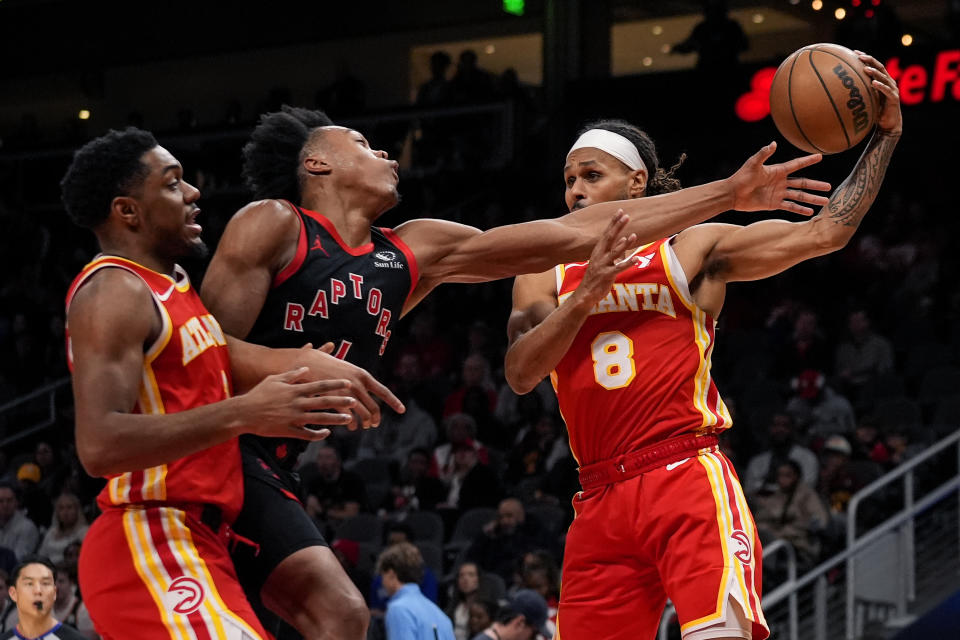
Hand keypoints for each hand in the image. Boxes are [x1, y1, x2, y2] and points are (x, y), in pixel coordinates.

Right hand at [238, 367, 357, 439]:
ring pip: (319, 419)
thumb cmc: (259, 394)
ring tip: (349, 418)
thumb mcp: (274, 379)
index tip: (348, 383)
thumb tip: (307, 367)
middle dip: (340, 402)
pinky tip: (327, 433)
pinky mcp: (289, 431)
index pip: (320, 386)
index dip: (335, 385)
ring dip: (335, 419)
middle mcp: (297, 403)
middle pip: (323, 402)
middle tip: (355, 401)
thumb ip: (292, 374)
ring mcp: (294, 418)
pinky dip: (318, 434)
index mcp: (295, 390)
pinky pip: (307, 434)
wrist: (244, 413)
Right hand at [295, 345, 404, 429]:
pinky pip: (348, 417)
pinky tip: (349, 426)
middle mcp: (358, 384)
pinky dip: (350, 423)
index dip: (394, 401)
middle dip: (375, 418)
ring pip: (362, 414)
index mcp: (362, 374)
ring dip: (364, 423)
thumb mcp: (331, 359)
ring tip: (361, 427)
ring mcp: (348, 393)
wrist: (302, 363)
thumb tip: (330, 345)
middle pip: (374, 407)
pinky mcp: (336, 401)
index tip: (402, 410)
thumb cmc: (316, 360)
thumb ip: (337, 358)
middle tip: (374, 424)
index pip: (383, 391)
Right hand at [570, 210, 640, 308]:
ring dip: (624, 244)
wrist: (586, 293)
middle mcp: (599, 255)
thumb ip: (615, 251)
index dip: (613, 222)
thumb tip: (625, 241)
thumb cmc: (596, 277)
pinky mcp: (607, 275)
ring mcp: (602, 265)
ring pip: (614, 252)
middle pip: (609, 238)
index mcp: (598, 250)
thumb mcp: (604, 261)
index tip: (620, 211)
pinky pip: (619, 268)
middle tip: (626, 216)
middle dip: (618, 227)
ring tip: (633, 236)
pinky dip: (628, 263)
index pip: (607, 233)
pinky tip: (637, 258)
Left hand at [728, 142, 832, 214]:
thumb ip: (763, 154)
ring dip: (812, 199)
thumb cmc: (741, 177)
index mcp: (778, 171)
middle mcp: (781, 182)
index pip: (796, 165)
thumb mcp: (753, 164)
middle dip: (816, 185)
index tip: (820, 156)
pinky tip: (810, 212)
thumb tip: (773, 143)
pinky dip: (800, 209)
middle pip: (803, 183)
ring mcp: (778, 193)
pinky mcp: (774, 204)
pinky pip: (790, 206)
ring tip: (825, 201)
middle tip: (830, 187)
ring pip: (799, 196)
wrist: (733, 194)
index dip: (808, 161)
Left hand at [856, 50, 901, 136]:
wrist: (888, 124)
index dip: (866, 58)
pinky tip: (873, 83)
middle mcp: (889, 82)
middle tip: (859, 56)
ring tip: (865, 69)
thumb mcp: (865, 99)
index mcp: (882, 80)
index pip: (874, 65)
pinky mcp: (894, 99)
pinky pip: (886, 91)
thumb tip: (837, 90)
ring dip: (874, 73)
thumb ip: (857, 92)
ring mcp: (892, 89)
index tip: (854, 52)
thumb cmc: (875, 111)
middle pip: (880, 67)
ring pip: (883, 78)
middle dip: (870, 60)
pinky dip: (880, 86)